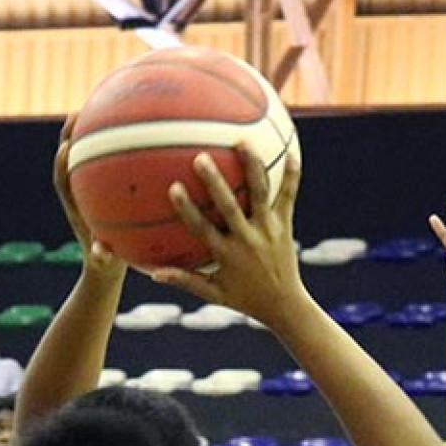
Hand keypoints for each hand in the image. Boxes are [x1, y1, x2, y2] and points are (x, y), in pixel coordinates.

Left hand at [53, 118, 124, 279]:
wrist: (103, 264)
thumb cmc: (105, 263)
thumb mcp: (106, 263)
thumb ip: (103, 258)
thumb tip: (101, 256)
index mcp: (74, 204)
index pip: (62, 179)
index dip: (61, 165)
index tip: (64, 149)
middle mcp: (77, 190)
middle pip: (68, 157)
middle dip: (70, 135)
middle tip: (78, 113)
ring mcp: (88, 186)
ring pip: (85, 152)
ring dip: (90, 131)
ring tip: (102, 105)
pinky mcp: (102, 185)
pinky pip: (109, 158)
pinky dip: (117, 142)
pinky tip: (138, 127)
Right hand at [149, 145, 307, 327]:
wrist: (285, 305)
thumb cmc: (245, 298)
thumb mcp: (213, 293)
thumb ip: (185, 280)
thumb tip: (153, 273)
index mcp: (227, 254)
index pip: (203, 228)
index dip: (188, 208)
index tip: (173, 187)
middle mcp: (247, 239)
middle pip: (229, 206)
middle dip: (215, 182)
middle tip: (201, 157)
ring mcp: (268, 230)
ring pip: (260, 193)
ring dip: (251, 166)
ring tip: (241, 140)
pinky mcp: (285, 225)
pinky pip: (288, 196)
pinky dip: (292, 174)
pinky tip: (291, 149)